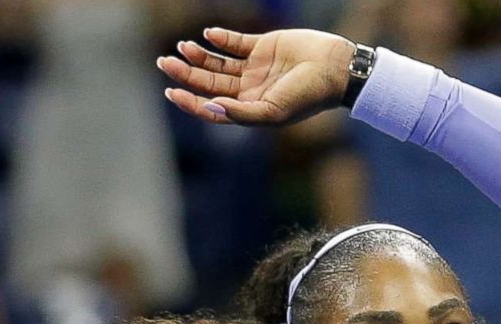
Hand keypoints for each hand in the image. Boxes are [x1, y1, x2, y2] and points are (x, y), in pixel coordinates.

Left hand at [158, 28, 354, 125]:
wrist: (335, 69)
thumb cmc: (308, 96)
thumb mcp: (274, 112)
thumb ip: (241, 113)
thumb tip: (210, 108)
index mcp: (248, 109)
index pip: (211, 107)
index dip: (189, 101)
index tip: (170, 92)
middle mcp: (248, 90)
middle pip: (209, 83)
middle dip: (186, 74)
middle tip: (165, 62)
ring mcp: (254, 68)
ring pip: (218, 62)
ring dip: (199, 56)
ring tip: (182, 47)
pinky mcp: (262, 46)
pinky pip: (235, 42)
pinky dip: (221, 38)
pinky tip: (209, 34)